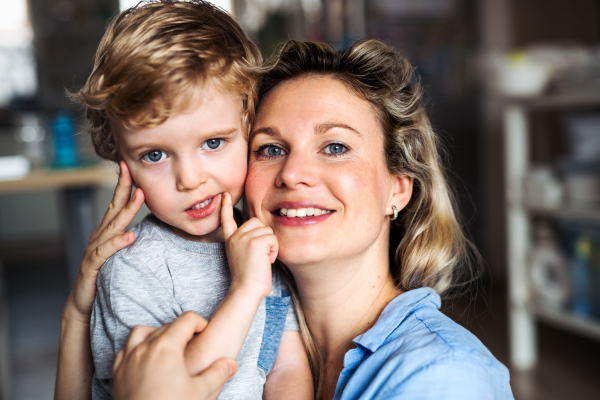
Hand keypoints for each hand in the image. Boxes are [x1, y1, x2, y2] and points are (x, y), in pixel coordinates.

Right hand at [66, 161, 144, 322]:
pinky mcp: (92, 266)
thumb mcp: (121, 254)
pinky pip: (105, 252)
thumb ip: (132, 240)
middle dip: (122, 187)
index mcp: (108, 232)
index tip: (131, 166)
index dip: (124, 185)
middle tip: (131, 168)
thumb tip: (151, 227)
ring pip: (112, 226)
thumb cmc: (105, 277)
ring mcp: (95, 250)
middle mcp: (100, 236)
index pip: (117, 204)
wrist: (83, 305)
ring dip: (126, 210)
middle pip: (113, 208)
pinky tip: (130, 236)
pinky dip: (118, 243)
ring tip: (139, 195)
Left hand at [113, 312, 236, 399]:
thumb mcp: (200, 392)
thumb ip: (218, 374)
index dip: (200, 323)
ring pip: (142, 332)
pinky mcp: (117, 371)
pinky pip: (125, 349)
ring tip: (167, 347)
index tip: (205, 333)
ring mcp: (128, 358)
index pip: (187, 319)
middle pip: (167, 325)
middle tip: (193, 345)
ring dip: (156, 333)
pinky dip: (136, 347)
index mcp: (167, 346)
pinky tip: (145, 359)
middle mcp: (145, 347)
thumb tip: (230, 364)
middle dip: (182, 331)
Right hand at [221, 192, 275, 299]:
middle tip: (260, 255)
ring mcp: (244, 238)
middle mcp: (235, 237)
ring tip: (262, 260)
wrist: (246, 290)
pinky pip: (273, 239)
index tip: (224, 195)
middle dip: (264, 237)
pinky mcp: (255, 242)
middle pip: (257, 222)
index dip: (225, 207)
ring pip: (267, 231)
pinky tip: (266, 261)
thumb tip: (262, 231)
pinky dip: (274, 250)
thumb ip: (248, 242)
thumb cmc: (250, 278)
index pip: (227, 220)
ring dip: (270, 246)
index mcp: (231, 240)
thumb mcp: (244, 256)